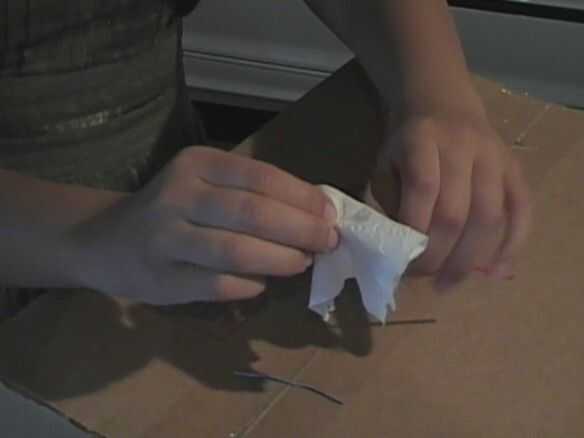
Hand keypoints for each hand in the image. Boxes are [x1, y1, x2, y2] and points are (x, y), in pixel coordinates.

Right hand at [69, 147, 337, 303]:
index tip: (331, 214)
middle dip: (302, 230)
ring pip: (238, 252)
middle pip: (254, 213)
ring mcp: (166, 238)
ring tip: (303, 263)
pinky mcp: (161, 279)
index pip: (261, 177)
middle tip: (328, 242)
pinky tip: (261, 284)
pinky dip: (249, 286)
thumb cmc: (172, 210)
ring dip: (281, 260)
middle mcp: (177, 195)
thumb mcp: (205, 184)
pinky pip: (219, 285)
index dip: (303, 197)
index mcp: (196, 164)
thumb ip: (252, 193)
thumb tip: (315, 212)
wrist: (106, 241)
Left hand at [375, 106, 531, 288]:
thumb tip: (401, 253)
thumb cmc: (406, 142)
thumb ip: (391, 204)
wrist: (442, 100)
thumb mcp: (384, 165)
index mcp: (422, 141)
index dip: (415, 234)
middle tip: (426, 278)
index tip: (404, 263)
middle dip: (440, 256)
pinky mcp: (514, 167)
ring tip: (452, 282)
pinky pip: (522, 209)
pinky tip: (497, 269)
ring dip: (472, 258)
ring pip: (490, 216)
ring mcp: (494, 156)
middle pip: (457, 213)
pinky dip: (513, 242)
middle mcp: (462, 146)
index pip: (422, 193)